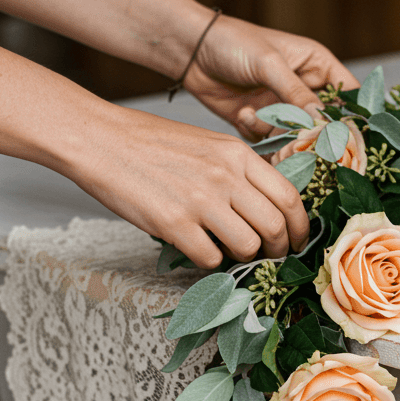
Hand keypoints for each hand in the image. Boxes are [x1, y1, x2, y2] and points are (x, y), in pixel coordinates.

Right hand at [71, 107, 309, 268]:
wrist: (99, 139)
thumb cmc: (151, 143)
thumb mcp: (207, 144)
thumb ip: (239, 172)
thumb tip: (266, 209)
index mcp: (237, 154)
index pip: (289, 197)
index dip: (300, 227)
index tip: (297, 240)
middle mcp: (224, 176)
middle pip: (275, 227)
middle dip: (278, 250)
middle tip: (269, 256)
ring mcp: (200, 200)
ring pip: (247, 247)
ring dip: (242, 257)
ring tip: (226, 249)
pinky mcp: (173, 224)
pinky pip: (209, 258)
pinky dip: (208, 261)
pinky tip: (196, 247)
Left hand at [182, 15, 360, 140]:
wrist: (192, 52)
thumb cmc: (233, 43)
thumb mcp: (269, 64)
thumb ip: (296, 94)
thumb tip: (322, 121)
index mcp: (316, 66)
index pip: (348, 94)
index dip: (351, 116)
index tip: (347, 134)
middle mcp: (304, 89)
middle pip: (324, 123)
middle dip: (310, 133)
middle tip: (298, 138)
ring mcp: (283, 108)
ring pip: (295, 136)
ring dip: (276, 132)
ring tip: (254, 115)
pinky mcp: (262, 123)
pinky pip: (270, 142)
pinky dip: (256, 132)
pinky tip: (242, 113)